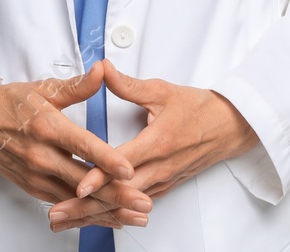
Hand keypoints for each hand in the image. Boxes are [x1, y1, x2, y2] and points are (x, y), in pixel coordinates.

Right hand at [0, 62, 153, 228]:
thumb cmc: (7, 103)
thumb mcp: (42, 89)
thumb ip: (76, 86)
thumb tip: (102, 70)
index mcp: (46, 127)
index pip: (82, 145)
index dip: (106, 159)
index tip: (129, 169)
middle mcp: (41, 156)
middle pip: (83, 180)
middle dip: (116, 195)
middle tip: (143, 202)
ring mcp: (36, 175)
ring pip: (76, 198)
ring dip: (106, 210)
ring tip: (133, 216)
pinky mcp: (33, 187)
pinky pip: (64, 203)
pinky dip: (87, 212)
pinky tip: (108, 217)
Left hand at [47, 58, 259, 230]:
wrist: (230, 126)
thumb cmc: (199, 108)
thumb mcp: (162, 91)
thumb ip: (128, 84)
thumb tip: (102, 68)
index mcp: (157, 143)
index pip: (122, 164)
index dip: (99, 176)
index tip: (77, 186)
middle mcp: (160, 167)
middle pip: (118, 193)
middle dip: (87, 205)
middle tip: (58, 214)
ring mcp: (163, 180)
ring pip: (125, 203)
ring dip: (96, 213)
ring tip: (68, 220)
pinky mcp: (166, 186)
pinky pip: (137, 203)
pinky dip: (115, 212)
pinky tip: (96, 218)